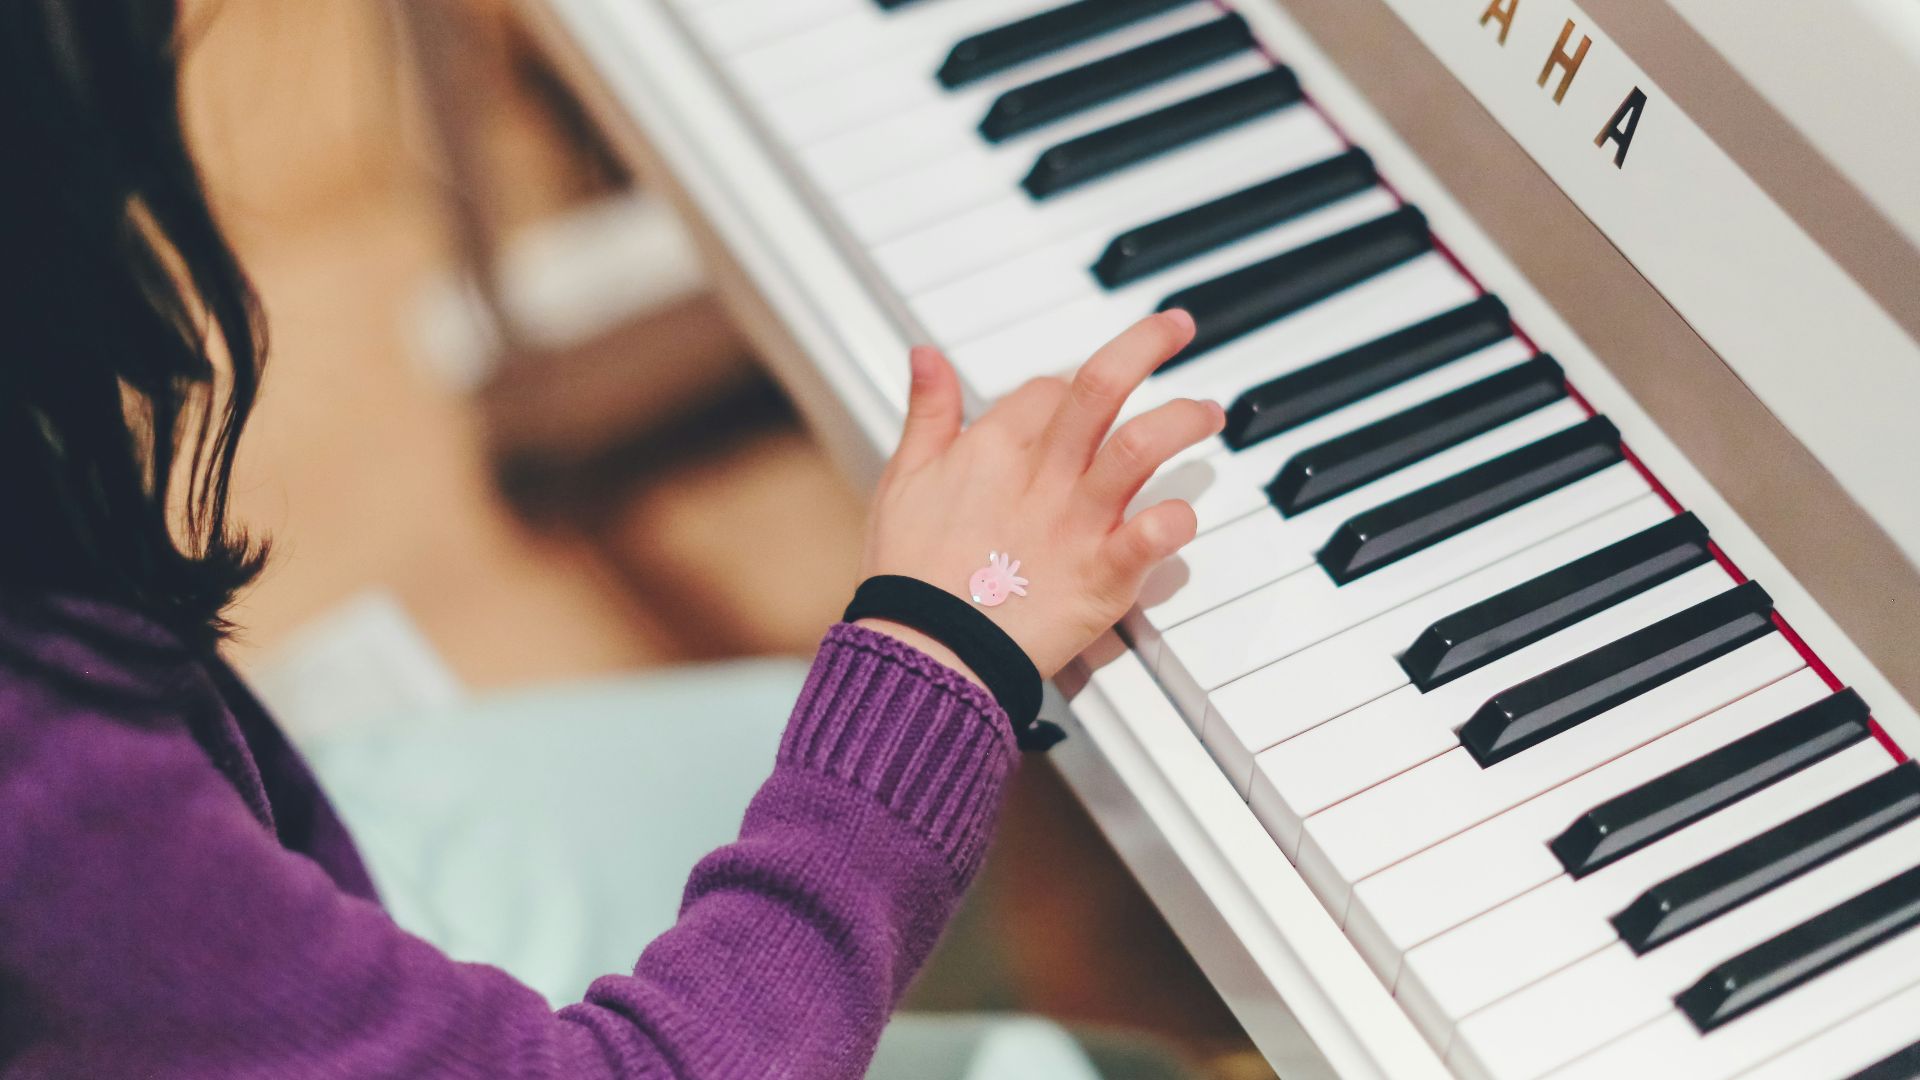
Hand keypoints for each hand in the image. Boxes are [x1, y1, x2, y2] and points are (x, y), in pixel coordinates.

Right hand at [858, 310, 1223, 680]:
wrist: (921, 652)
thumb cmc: (909, 574)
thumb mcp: (902, 479)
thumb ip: (927, 414)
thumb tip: (925, 355)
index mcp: (993, 447)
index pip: (1050, 391)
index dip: (1072, 389)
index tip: (1087, 402)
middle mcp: (1041, 474)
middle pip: (1100, 386)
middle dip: (1147, 345)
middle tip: (1178, 326)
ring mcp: (1075, 522)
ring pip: (1139, 447)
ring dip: (1181, 420)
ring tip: (1207, 413)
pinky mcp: (1100, 575)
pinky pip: (1148, 538)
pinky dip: (1174, 522)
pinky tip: (1183, 515)